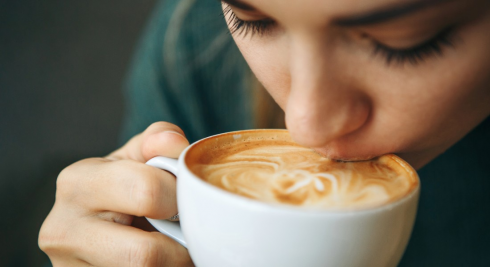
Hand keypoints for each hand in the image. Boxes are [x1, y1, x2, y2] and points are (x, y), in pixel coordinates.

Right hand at [39, 122, 194, 265]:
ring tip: (176, 245)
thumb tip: (174, 143)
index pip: (147, 192)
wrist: (89, 225)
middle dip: (179, 244)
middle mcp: (63, 229)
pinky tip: (163, 259)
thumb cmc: (119, 186)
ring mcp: (70, 266)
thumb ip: (157, 142)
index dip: (180, 197)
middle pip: (145, 255)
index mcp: (77, 183)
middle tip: (188, 232)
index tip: (189, 198)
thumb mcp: (134, 157)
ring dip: (175, 264)